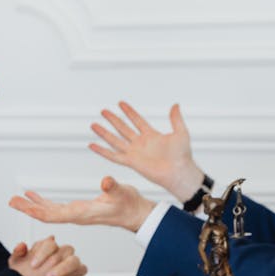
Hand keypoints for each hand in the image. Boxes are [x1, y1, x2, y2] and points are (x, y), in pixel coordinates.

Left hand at [9, 176, 155, 231]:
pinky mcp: (78, 210)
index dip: (36, 210)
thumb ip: (113, 187)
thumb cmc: (130, 205)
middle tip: (11, 201)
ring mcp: (76, 214)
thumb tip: (105, 180)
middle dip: (28, 208)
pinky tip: (35, 197)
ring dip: (33, 206)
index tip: (21, 205)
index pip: (54, 215)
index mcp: (82, 213)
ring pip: (49, 212)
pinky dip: (43, 203)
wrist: (136, 215)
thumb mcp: (122, 193)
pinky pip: (55, 208)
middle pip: (46, 215)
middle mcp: (76, 216)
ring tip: (17, 199)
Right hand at [89, 102, 204, 201]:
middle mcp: (141, 143)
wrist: (180, 172)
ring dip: (104, 133)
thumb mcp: (181, 133)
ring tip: (93, 125)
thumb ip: (176, 119)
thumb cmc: (183, 155)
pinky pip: (113, 156)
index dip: (129, 112)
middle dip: (113, 120)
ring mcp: (135, 153)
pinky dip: (102, 151)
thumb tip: (175, 104)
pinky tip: (92, 145)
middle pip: (123, 128)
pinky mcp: (131, 162)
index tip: (120, 103)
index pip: (137, 120)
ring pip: (115, 140)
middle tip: (103, 111)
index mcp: (152, 136)